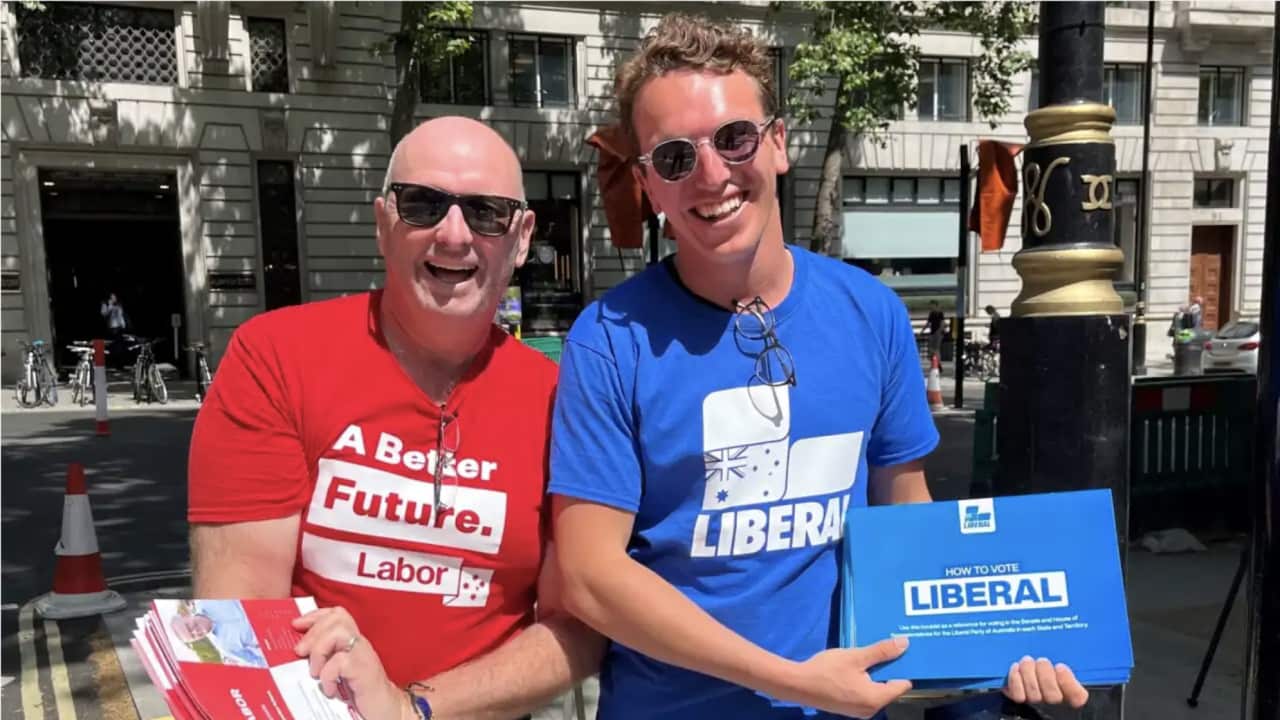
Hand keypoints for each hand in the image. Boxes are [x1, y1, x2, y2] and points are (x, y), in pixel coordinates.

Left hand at [293, 606, 410, 719]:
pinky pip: (340, 662)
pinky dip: (327, 676)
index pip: (337, 614)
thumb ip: (327, 658)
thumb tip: (299, 652)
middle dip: (313, 632)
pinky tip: (329, 689)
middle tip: (300, 652)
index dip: (315, 616)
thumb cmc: (360, 692)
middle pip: (337, 618)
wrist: (385, 709)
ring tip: (315, 671)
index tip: (296, 624)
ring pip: (339, 632)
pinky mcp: (364, 670)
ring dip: (319, 650)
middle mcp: (359, 644)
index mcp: (353, 642)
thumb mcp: (340, 671)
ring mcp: (363, 655)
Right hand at [783, 638, 912, 718]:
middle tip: (887, 649)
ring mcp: (859, 711)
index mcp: (876, 699)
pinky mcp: (849, 709)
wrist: (797, 685)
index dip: (904, 667)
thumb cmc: (827, 670)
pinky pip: (865, 694)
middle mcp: (871, 710)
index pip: (902, 685)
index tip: (904, 652)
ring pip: (876, 690)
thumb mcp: (855, 657)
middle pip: (889, 688)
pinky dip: (865, 681)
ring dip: (876, 674)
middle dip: (889, 669)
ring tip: (872, 655)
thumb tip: (905, 644)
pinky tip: (858, 667)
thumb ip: (881, 652)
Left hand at [1002, 656, 1088, 707]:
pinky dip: (1016, 679)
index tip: (1060, 667)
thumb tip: (1063, 663)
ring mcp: (1036, 704)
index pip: (1078, 697)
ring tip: (1028, 661)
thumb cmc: (1051, 674)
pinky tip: (1016, 667)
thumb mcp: (1065, 670)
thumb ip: (1068, 669)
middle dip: (1045, 675)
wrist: (1029, 682)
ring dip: (1029, 673)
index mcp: (1072, 697)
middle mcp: (1054, 705)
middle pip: (1053, 696)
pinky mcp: (1020, 702)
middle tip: (1042, 661)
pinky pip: (1018, 695)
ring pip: (1034, 694)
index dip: (1068, 682)